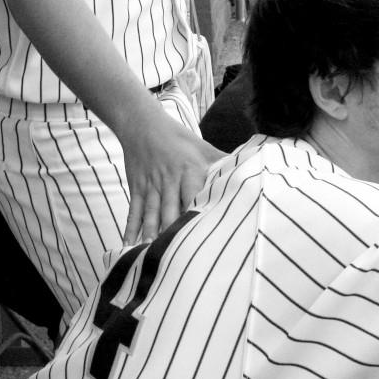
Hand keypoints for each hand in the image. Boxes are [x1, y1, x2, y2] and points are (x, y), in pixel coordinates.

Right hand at [121, 102, 223, 244]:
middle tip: (179, 255)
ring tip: (154, 253)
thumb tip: (249, 170)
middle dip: (174, 231)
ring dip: (153, 233)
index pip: (196, 195)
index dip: (199, 214)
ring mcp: (151, 184)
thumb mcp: (202, 147)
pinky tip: (129, 244)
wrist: (143, 124)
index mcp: (190, 169)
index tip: (205, 235)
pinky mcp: (137, 188)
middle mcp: (170, 179)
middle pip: (172, 209)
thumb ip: (222, 161)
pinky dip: (131, 228)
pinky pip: (134, 211)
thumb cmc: (178, 137)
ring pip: (152, 213)